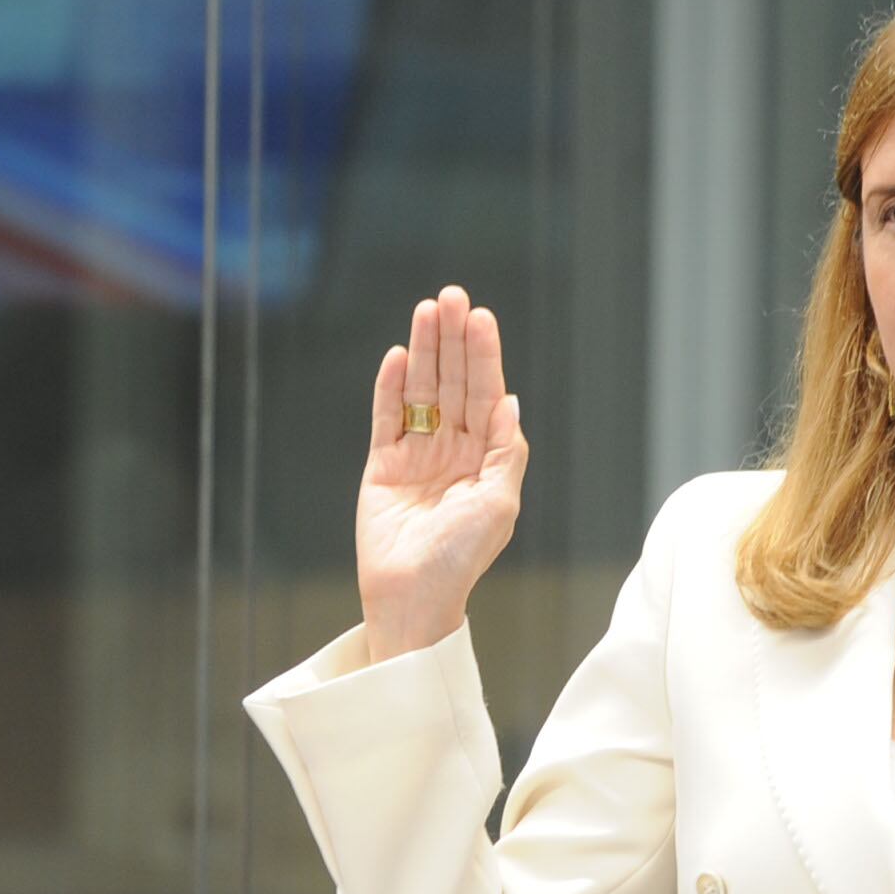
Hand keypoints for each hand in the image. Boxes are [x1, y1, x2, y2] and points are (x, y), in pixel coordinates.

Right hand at [355, 286, 526, 661]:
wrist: (412, 597)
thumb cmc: (461, 559)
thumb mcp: (498, 504)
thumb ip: (504, 451)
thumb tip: (511, 401)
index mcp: (484, 458)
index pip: (485, 394)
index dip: (483, 355)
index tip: (480, 317)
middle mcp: (452, 450)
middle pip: (454, 382)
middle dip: (453, 340)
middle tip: (451, 297)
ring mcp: (416, 456)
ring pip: (422, 391)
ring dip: (425, 350)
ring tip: (426, 310)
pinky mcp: (383, 466)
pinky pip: (387, 417)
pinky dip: (391, 387)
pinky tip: (399, 355)